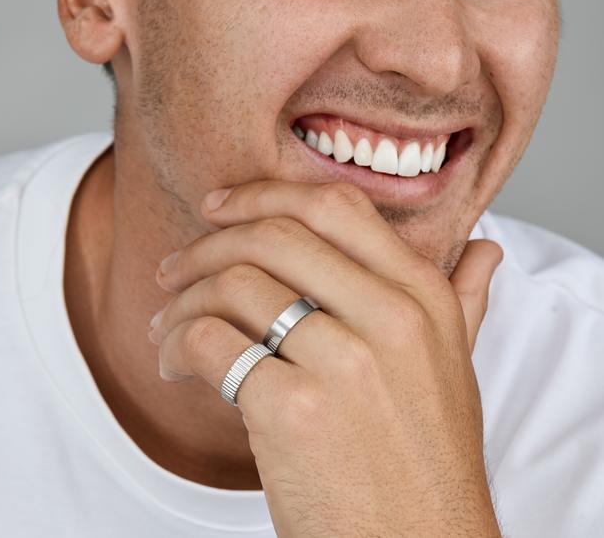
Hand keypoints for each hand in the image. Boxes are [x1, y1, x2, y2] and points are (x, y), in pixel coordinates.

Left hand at [150, 180, 503, 537]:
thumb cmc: (429, 460)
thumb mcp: (456, 367)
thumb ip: (465, 300)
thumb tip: (487, 250)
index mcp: (423, 295)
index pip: (332, 205)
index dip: (264, 194)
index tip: (220, 208)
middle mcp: (391, 317)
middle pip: (274, 236)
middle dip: (208, 244)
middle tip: (175, 269)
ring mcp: (345, 362)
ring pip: (235, 285)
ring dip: (183, 301)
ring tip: (167, 324)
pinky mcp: (295, 410)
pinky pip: (212, 344)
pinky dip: (177, 346)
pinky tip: (173, 363)